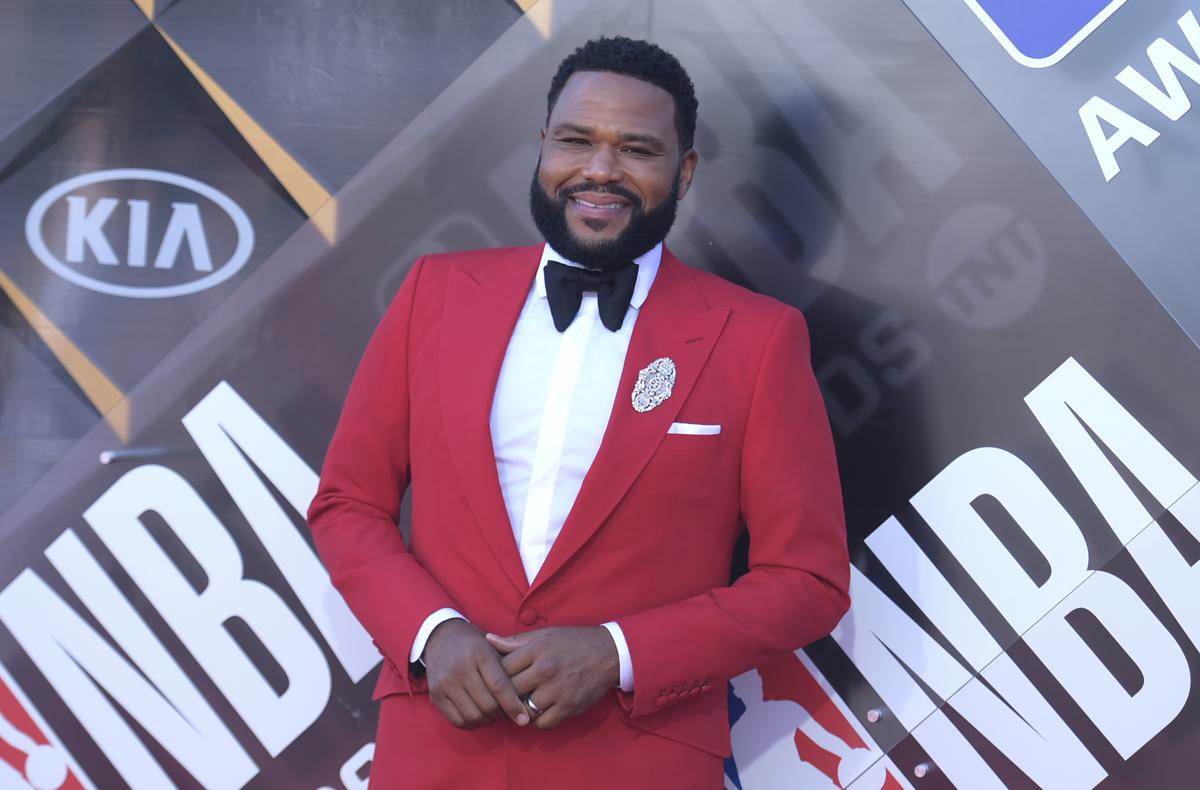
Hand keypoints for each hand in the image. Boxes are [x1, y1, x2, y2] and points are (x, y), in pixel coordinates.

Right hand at [423, 619, 530, 729]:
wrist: (440, 637)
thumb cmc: (474, 644)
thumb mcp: (493, 646)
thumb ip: (510, 665)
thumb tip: (529, 694)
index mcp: (479, 653)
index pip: (499, 686)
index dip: (513, 705)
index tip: (524, 718)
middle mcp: (460, 668)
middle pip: (487, 704)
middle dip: (502, 714)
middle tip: (508, 713)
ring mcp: (445, 683)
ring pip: (473, 716)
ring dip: (487, 720)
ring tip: (493, 713)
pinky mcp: (435, 695)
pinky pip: (457, 720)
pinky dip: (471, 723)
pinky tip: (478, 715)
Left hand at [485, 626, 619, 729]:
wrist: (609, 653)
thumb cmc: (574, 642)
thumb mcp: (545, 634)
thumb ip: (515, 640)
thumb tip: (488, 640)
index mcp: (537, 650)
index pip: (502, 668)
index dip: (494, 675)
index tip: (493, 679)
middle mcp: (545, 670)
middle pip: (510, 690)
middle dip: (503, 694)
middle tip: (500, 697)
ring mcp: (557, 691)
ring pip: (523, 709)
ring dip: (518, 710)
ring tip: (516, 706)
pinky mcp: (568, 708)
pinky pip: (541, 723)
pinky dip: (535, 721)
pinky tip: (535, 712)